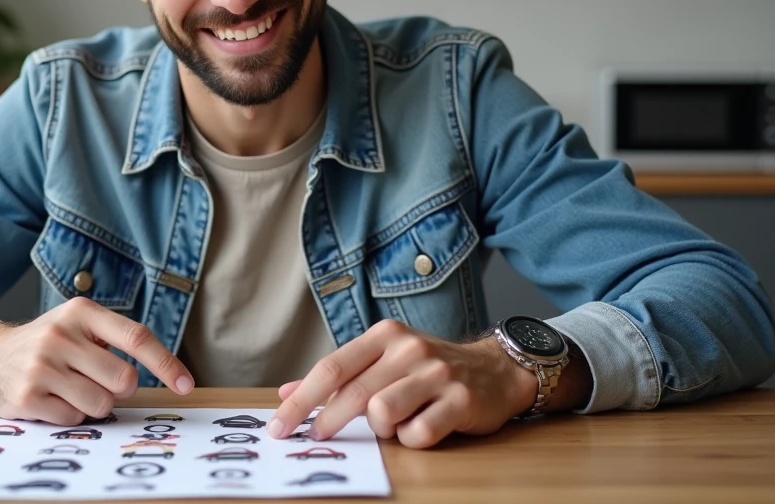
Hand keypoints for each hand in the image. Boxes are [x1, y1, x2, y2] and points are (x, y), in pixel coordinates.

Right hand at [0, 297, 193, 423]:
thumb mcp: (78, 325)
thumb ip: (114, 341)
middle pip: (124, 379)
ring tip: (72, 388)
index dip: (166, 363)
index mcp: (81, 312)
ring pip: (101, 404)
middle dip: (121, 389)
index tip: (186, 385)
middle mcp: (60, 335)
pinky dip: (70, 414)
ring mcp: (41, 366)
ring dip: (95, 403)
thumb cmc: (48, 343)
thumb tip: (168, 374)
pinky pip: (74, 418)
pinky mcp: (26, 396)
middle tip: (101, 381)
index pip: (136, 337)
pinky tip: (52, 398)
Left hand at [267, 319, 537, 448]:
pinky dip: (412, 439)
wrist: (496, 369)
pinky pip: (419, 433)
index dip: (301, 400)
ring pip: (383, 414)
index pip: (332, 367)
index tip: (278, 426)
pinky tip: (422, 428)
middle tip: (317, 438)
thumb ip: (339, 376)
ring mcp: (436, 373)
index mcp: (384, 335)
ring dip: (381, 429)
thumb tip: (286, 393)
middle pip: (353, 394)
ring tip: (395, 423)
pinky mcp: (460, 400)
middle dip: (327, 422)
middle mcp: (409, 349)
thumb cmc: (428, 369)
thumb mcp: (383, 360)